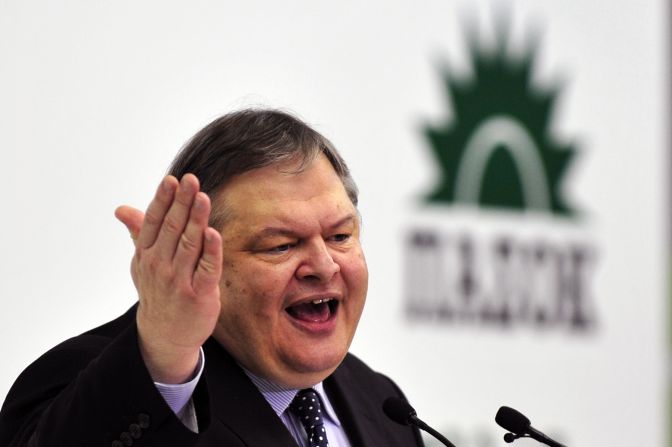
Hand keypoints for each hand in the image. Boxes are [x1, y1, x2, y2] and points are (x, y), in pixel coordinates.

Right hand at [115, 174, 221, 382]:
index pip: (154, 222)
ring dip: (196, 220)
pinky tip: (213, 233)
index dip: (162, 200)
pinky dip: (210, 250)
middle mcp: (160, 265)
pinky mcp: (200, 294)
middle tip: (190, 180)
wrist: (165, 335)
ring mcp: (179, 280)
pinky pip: (207, 268)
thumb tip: (121, 209)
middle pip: (172, 228)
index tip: (171, 180)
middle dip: (181, 202)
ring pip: (190, 244)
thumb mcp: (142, 263)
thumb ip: (138, 233)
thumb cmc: (158, 291)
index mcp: (147, 254)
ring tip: (203, 198)